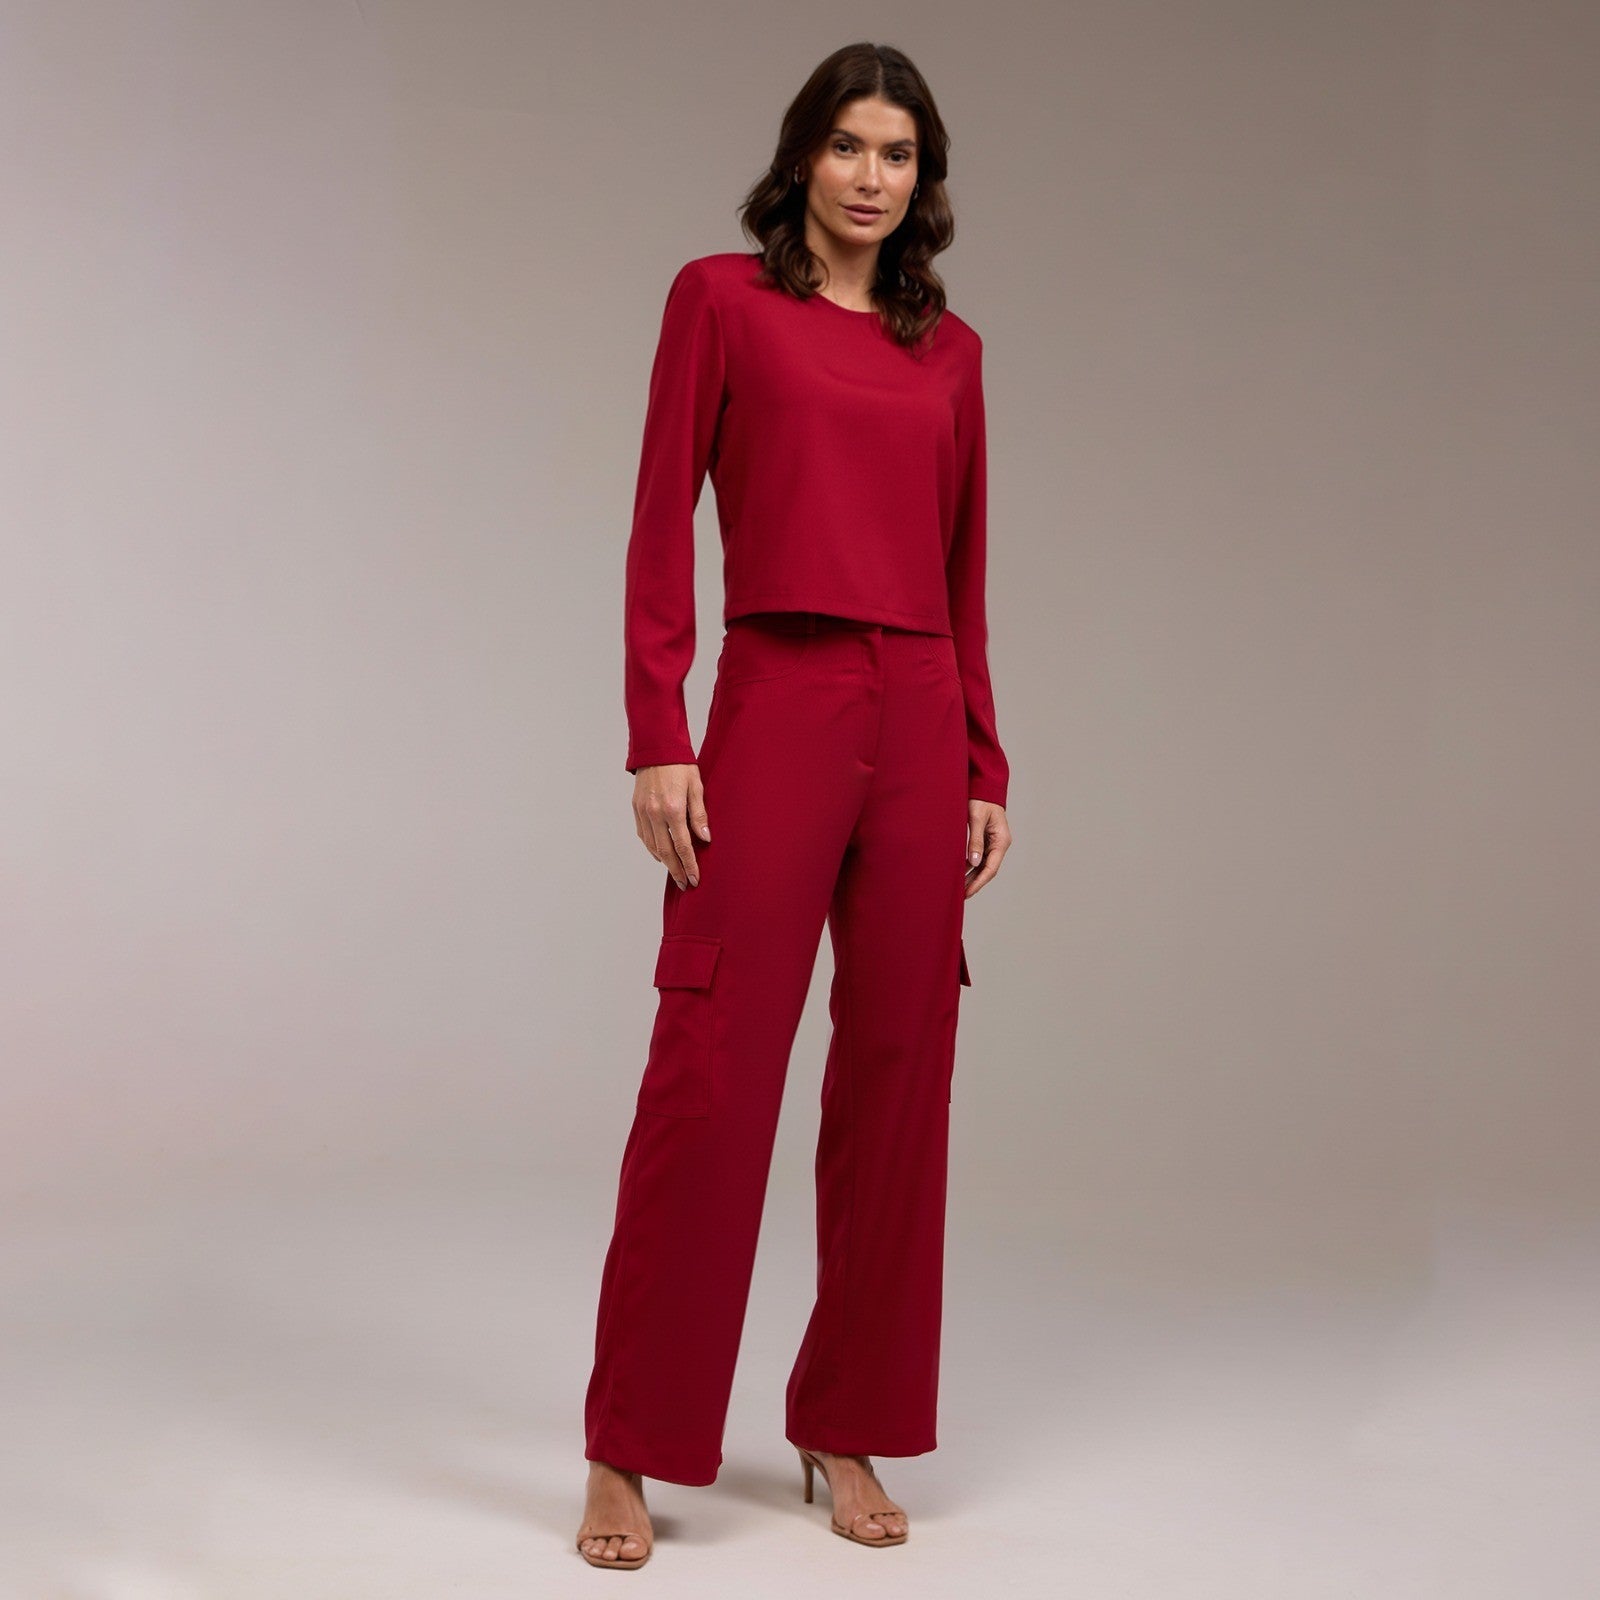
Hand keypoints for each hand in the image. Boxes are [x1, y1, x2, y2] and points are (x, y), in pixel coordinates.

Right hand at [632, 764, 710, 888]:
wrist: (656, 748)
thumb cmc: (680, 765)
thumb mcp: (697, 786)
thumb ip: (700, 814)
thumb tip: (705, 839)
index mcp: (673, 809)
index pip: (682, 846)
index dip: (689, 865)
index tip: (694, 879)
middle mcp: (655, 813)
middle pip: (666, 851)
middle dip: (676, 870)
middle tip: (684, 884)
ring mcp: (643, 812)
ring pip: (652, 845)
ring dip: (664, 861)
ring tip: (674, 872)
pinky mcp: (636, 808)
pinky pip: (643, 835)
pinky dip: (652, 847)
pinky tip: (660, 853)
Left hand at [964, 800, 1009, 897]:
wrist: (984, 786)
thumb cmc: (981, 799)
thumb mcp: (976, 819)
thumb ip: (975, 841)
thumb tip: (974, 863)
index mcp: (1001, 841)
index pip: (991, 868)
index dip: (979, 882)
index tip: (967, 892)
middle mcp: (999, 844)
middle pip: (987, 869)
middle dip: (974, 883)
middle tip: (960, 895)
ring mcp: (993, 842)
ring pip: (982, 864)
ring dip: (971, 876)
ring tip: (957, 887)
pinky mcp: (985, 839)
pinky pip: (978, 856)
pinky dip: (969, 865)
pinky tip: (958, 872)